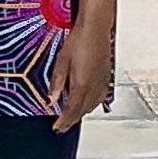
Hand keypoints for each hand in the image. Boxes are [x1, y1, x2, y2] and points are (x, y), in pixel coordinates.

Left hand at [48, 15, 113, 131]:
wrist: (95, 30)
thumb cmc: (78, 42)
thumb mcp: (61, 62)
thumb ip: (56, 83)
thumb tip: (50, 99)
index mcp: (82, 84)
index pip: (72, 110)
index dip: (63, 122)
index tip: (56, 128)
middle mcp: (95, 87)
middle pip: (82, 111)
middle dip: (71, 120)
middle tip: (61, 126)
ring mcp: (103, 83)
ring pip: (92, 106)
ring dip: (81, 113)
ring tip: (70, 118)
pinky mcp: (106, 78)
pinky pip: (100, 98)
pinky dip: (91, 105)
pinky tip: (86, 104)